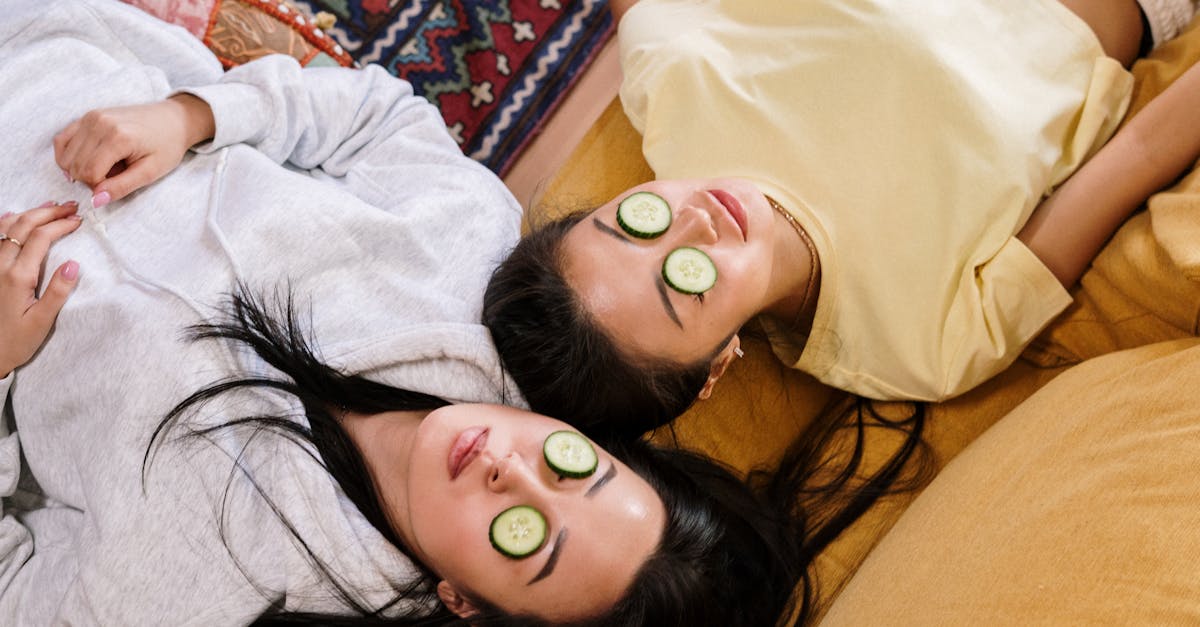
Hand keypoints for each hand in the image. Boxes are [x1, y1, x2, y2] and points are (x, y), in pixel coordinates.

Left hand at [0, 202, 82, 377]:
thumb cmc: (15, 341)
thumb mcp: (42, 321)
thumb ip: (58, 292)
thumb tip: (74, 265)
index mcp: (18, 276)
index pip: (41, 238)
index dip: (60, 224)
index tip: (79, 221)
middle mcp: (1, 266)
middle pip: (23, 226)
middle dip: (47, 212)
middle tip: (70, 207)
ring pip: (7, 228)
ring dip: (29, 213)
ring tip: (49, 206)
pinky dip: (6, 222)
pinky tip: (14, 216)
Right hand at [54, 94, 214, 207]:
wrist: (173, 120)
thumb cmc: (167, 146)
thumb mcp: (151, 172)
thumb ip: (122, 187)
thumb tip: (96, 200)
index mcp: (118, 137)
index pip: (90, 174)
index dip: (100, 187)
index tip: (117, 184)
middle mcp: (99, 123)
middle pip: (75, 166)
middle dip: (90, 179)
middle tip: (114, 176)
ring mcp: (90, 117)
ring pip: (66, 156)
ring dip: (81, 168)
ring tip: (107, 166)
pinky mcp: (86, 116)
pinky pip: (62, 140)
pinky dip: (68, 155)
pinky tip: (86, 161)